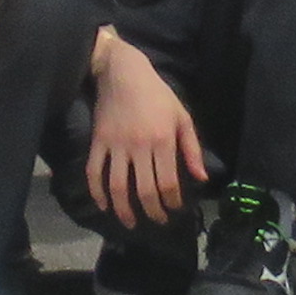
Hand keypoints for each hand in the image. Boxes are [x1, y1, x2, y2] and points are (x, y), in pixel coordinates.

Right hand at [85, 36, 202, 227]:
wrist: (123, 71)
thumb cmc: (157, 94)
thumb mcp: (181, 116)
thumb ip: (192, 149)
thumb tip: (201, 179)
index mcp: (162, 140)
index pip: (168, 183)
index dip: (172, 202)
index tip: (175, 209)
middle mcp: (139, 146)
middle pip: (144, 190)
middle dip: (153, 212)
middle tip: (158, 221)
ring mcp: (116, 145)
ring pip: (118, 186)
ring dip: (124, 210)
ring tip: (130, 223)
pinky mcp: (98, 141)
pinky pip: (94, 171)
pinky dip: (97, 192)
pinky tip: (104, 205)